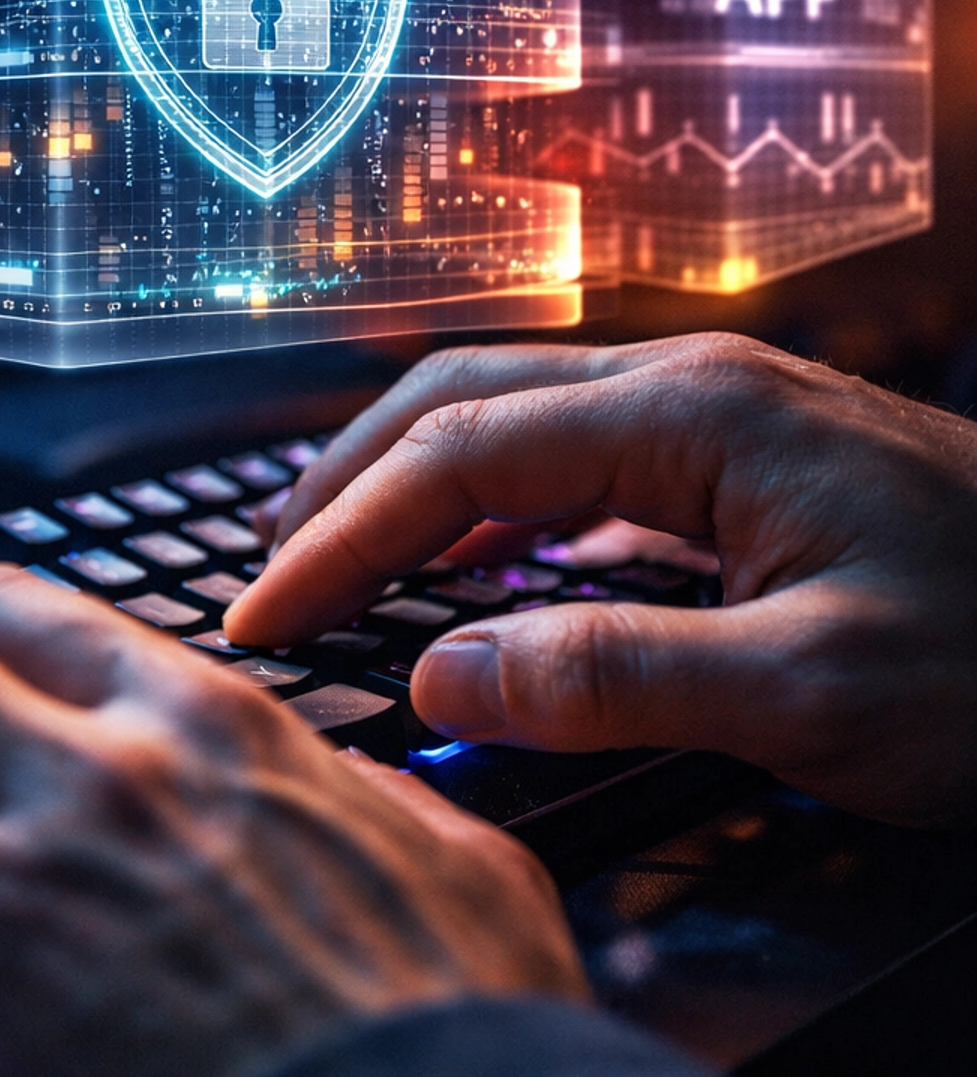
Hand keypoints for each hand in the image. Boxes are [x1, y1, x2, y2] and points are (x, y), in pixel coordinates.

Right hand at [225, 333, 976, 827]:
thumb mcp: (813, 691)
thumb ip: (615, 678)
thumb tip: (441, 673)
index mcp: (695, 412)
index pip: (461, 455)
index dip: (343, 538)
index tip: (263, 616)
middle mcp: (697, 385)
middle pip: (468, 398)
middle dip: (350, 480)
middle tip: (265, 572)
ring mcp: (724, 413)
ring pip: (518, 415)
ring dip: (411, 479)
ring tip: (331, 551)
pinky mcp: (748, 460)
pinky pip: (579, 454)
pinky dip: (490, 501)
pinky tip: (470, 560)